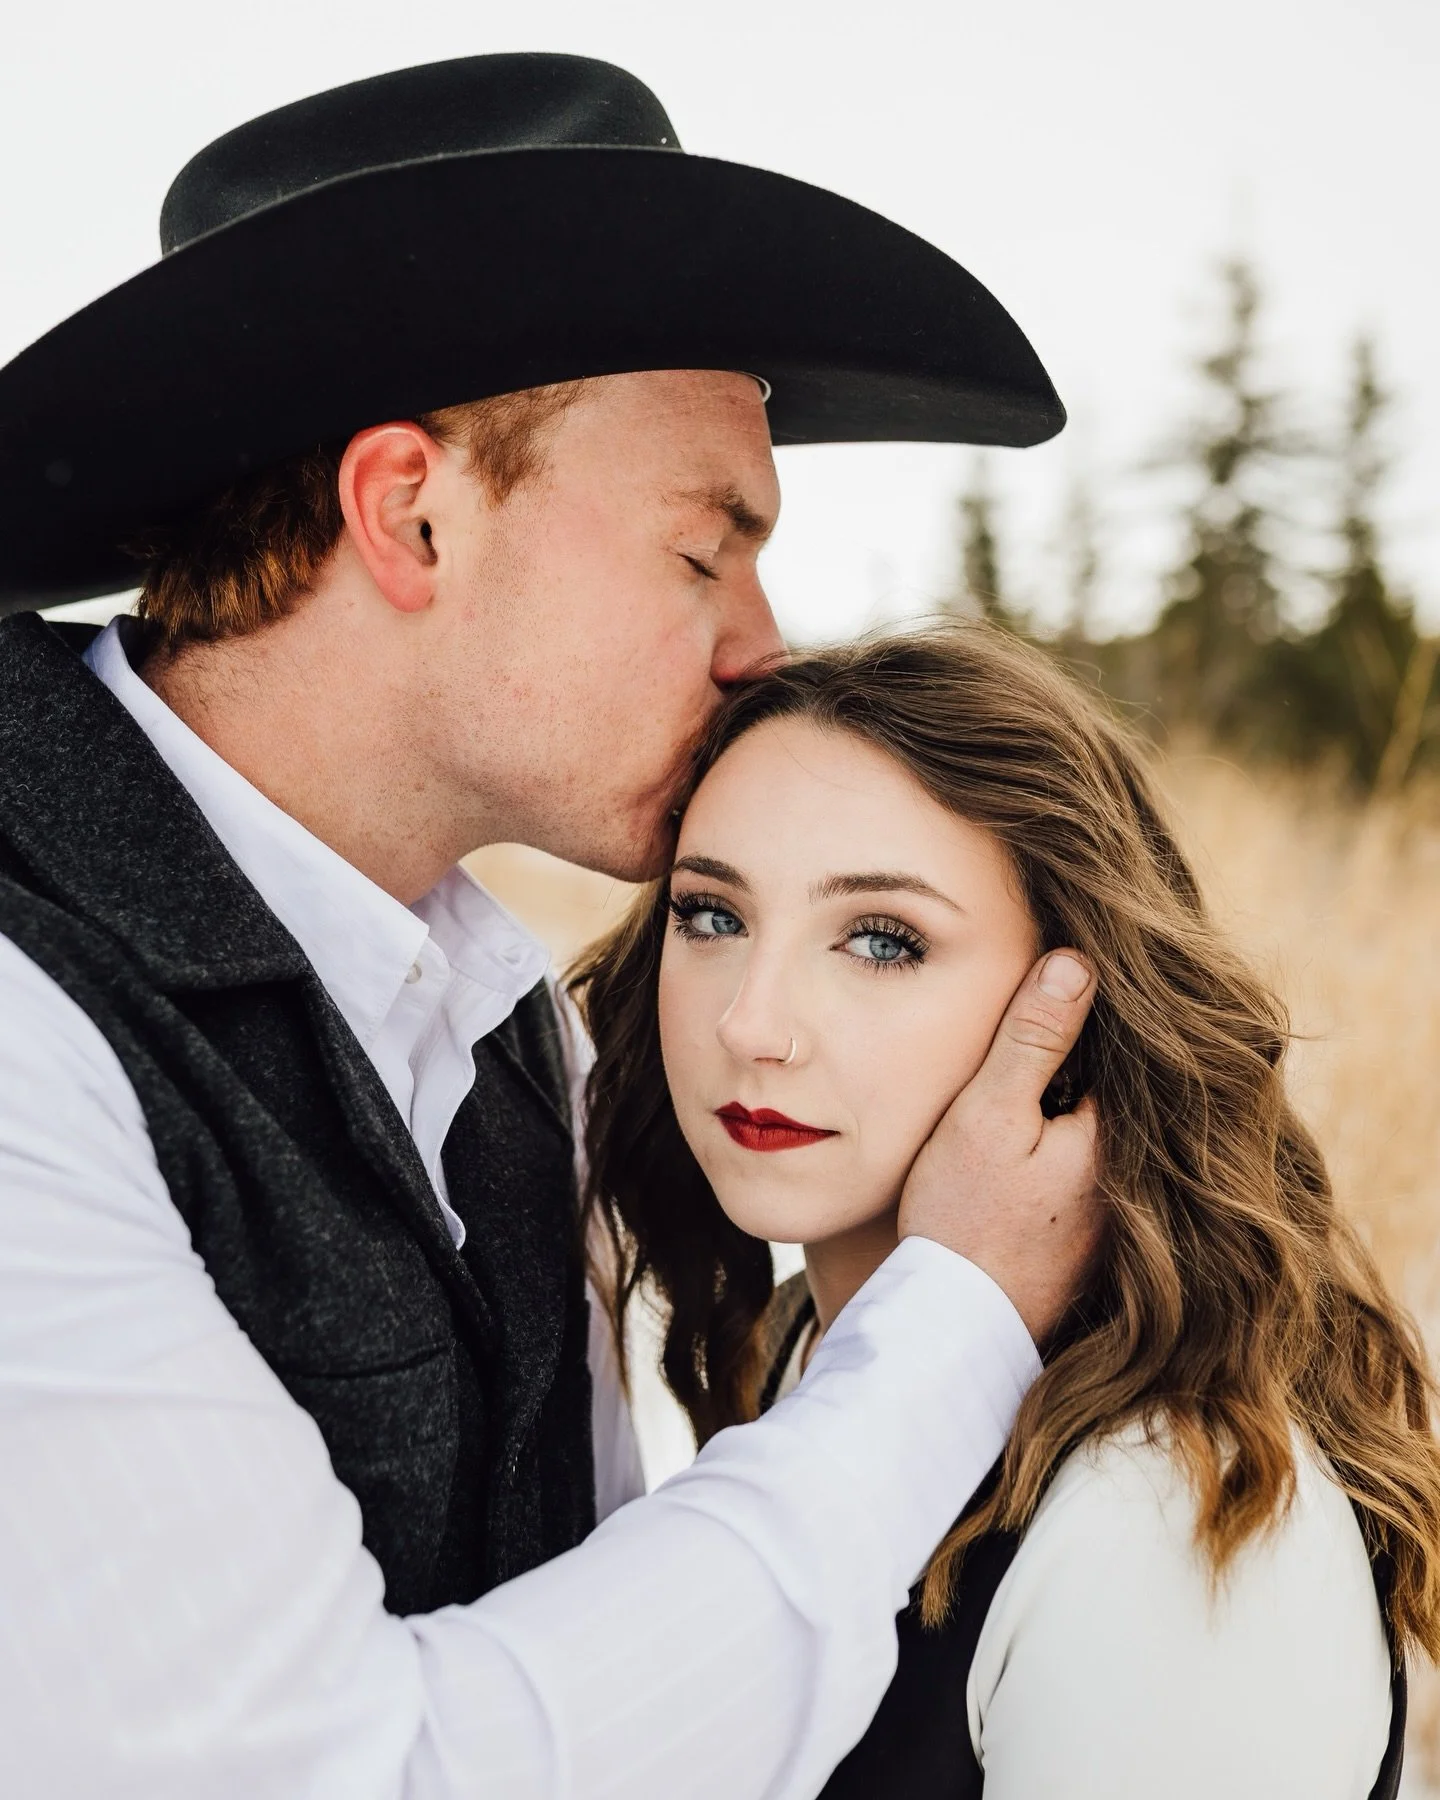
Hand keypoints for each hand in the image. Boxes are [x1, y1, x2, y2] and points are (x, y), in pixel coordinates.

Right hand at [897, 950, 1102, 1344]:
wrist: (955, 1326)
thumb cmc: (965, 1219)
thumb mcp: (989, 1114)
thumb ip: (1033, 1040)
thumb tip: (1079, 962)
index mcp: (1120, 1133)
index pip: (1125, 1043)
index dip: (1090, 1004)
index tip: (1065, 969)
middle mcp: (1135, 1172)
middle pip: (1118, 1083)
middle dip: (1091, 1045)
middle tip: (1053, 995)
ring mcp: (1119, 1208)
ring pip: (1104, 1124)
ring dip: (1081, 1091)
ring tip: (1036, 1053)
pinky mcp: (1096, 1234)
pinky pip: (1092, 1160)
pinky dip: (1073, 1134)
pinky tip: (1037, 1129)